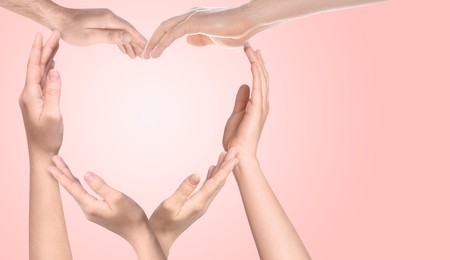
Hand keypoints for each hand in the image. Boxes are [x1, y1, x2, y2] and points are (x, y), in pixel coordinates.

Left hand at [19, 31, 62, 156]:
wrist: (41, 151)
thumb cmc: (47, 137)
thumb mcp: (52, 115)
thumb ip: (53, 92)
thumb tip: (55, 71)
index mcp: (30, 94)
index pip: (34, 66)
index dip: (39, 49)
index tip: (44, 35)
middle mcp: (29, 93)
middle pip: (37, 65)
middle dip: (45, 49)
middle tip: (55, 34)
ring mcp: (33, 97)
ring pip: (40, 71)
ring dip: (47, 57)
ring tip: (55, 43)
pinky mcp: (38, 101)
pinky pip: (43, 80)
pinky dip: (48, 68)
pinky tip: (52, 64)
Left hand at [47, 156, 150, 243]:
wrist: (137, 232)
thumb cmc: (131, 216)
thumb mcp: (117, 198)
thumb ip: (100, 186)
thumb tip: (86, 174)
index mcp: (90, 206)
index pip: (72, 187)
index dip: (62, 175)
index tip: (51, 165)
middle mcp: (88, 210)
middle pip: (72, 189)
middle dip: (63, 174)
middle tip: (53, 160)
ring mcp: (92, 211)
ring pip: (77, 192)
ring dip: (70, 179)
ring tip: (62, 169)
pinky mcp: (97, 211)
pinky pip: (84, 195)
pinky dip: (78, 186)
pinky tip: (77, 182)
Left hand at [57, 8, 146, 58]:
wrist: (58, 19)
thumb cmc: (71, 29)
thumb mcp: (90, 36)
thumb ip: (110, 37)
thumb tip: (128, 37)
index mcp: (108, 19)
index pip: (129, 29)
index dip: (139, 39)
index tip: (147, 47)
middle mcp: (109, 16)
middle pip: (127, 30)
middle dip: (136, 43)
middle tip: (144, 55)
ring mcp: (105, 18)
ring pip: (122, 31)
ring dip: (129, 43)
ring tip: (135, 55)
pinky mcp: (100, 21)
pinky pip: (115, 31)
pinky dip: (120, 40)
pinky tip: (124, 49)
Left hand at [143, 6, 258, 57]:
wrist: (248, 22)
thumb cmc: (236, 31)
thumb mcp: (215, 38)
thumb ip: (201, 39)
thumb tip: (188, 41)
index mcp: (194, 19)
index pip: (171, 28)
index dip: (161, 40)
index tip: (153, 52)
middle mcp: (190, 15)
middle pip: (164, 27)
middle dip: (152, 41)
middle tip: (143, 54)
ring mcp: (191, 17)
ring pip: (165, 29)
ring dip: (153, 43)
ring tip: (146, 56)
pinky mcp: (194, 22)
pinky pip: (172, 34)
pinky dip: (162, 44)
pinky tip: (155, 54)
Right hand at [149, 148, 238, 255]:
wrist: (161, 237)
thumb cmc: (162, 222)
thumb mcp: (170, 205)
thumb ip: (183, 190)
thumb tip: (196, 175)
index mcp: (199, 203)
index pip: (216, 183)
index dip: (226, 169)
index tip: (235, 158)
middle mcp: (204, 203)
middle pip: (219, 181)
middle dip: (227, 165)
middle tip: (235, 150)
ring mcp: (201, 204)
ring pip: (215, 183)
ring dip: (221, 168)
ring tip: (225, 155)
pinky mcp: (196, 203)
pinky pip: (208, 186)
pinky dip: (212, 175)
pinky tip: (212, 168)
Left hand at [222, 44, 268, 156]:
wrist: (238, 152)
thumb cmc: (236, 137)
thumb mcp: (237, 113)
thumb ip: (241, 99)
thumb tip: (244, 85)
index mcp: (258, 104)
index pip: (259, 81)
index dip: (257, 66)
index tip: (253, 53)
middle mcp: (263, 103)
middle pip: (262, 76)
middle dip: (257, 60)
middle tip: (251, 46)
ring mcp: (261, 105)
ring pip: (261, 78)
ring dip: (256, 62)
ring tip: (250, 49)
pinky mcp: (256, 108)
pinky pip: (258, 86)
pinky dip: (256, 73)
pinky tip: (252, 62)